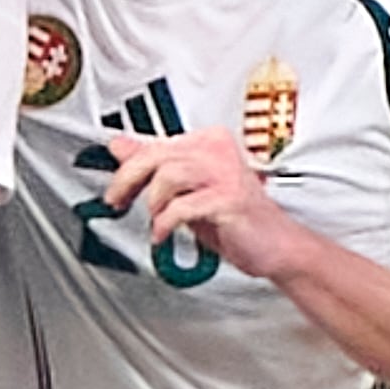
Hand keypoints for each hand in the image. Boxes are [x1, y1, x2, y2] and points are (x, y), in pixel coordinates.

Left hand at [105, 128, 312, 282]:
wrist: (276, 246)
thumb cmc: (234, 219)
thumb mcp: (186, 189)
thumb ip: (156, 167)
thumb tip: (120, 147)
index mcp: (208, 143)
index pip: (155, 144)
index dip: (126, 167)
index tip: (114, 187)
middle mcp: (218, 152)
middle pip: (156, 155)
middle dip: (128, 181)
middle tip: (117, 202)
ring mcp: (226, 174)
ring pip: (168, 175)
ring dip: (154, 203)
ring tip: (156, 220)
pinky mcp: (229, 199)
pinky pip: (182, 206)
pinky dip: (165, 223)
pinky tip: (164, 233)